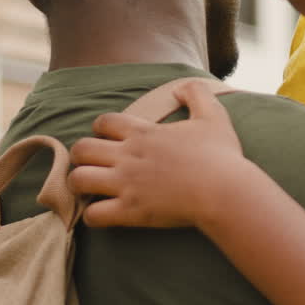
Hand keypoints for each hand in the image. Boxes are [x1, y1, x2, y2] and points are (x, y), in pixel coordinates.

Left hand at [68, 81, 250, 229]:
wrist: (226, 192)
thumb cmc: (221, 156)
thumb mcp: (213, 115)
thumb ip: (197, 94)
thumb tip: (180, 88)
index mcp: (143, 132)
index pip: (103, 122)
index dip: (100, 128)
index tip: (107, 138)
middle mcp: (128, 156)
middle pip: (81, 149)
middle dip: (80, 156)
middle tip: (90, 164)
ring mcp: (127, 184)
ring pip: (78, 180)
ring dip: (79, 184)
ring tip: (88, 190)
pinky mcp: (130, 211)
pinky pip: (93, 214)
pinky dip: (92, 216)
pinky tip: (102, 214)